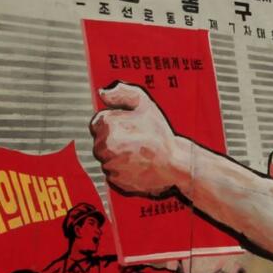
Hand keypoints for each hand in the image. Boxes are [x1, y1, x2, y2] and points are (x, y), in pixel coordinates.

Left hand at [90, 82, 190, 197]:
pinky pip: (111, 172)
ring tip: (137, 153)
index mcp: (108, 125)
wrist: (174, 163)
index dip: (114, 123)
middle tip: (135, 140)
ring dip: (116, 155)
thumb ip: (121, 92)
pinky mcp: (115, 180)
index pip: (98, 123)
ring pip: (105, 157)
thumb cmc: (160, 134)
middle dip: (114, 139)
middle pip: (99, 141)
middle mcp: (104, 146)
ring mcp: (108, 164)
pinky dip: (121, 169)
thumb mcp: (144, 103)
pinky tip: (136, 165)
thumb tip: (103, 93)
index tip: (128, 127)